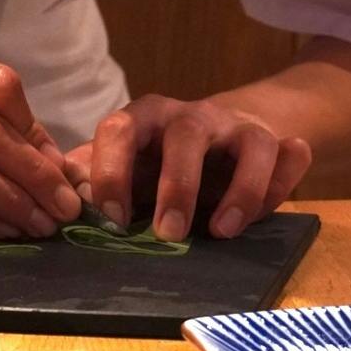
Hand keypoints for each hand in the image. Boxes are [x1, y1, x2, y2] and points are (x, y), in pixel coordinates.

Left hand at [64, 94, 312, 241]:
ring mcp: (236, 126)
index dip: (112, 172)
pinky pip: (289, 151)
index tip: (114, 221)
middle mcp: (190, 116)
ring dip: (241, 188)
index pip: (119, 129)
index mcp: (144, 119)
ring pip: (249, 142)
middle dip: (178, 185)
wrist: (219, 134)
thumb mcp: (125, 166)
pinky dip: (287, 174)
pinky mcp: (273, 141)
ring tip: (223, 232)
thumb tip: (61, 191)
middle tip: (168, 234)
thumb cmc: (159, 159)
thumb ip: (94, 176)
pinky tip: (277, 198)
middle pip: (186, 135)